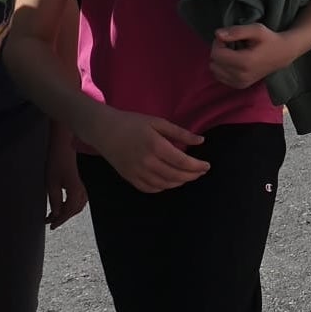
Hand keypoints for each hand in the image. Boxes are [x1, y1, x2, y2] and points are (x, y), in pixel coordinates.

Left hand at [45, 133, 86, 228]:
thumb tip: (56, 215)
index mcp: (75, 192)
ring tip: (56, 216)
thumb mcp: (51, 185)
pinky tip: (64, 206)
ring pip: (77, 206)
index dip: (59, 220)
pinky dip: (71, 206)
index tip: (51, 226)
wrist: (62, 150)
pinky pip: (79, 201)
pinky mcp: (80, 185)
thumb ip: (54, 202)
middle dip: (63, 218)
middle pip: (74, 211)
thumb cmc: (56, 165)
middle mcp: (81, 191)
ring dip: (67, 213)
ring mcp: (82, 188)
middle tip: (51, 222)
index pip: (68, 212)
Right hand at [87, 109, 207, 192]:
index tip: (207, 166)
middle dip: (192, 176)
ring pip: (164, 184)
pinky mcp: (129, 177)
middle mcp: (147, 162)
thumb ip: (180, 133)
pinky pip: (149, 188)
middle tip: (201, 172)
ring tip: (189, 177)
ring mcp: (136, 172)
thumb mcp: (158, 122)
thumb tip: (201, 141)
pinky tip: (170, 182)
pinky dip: (163, 187)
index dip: (197, 166)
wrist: (103, 130)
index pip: (182, 162)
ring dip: (179, 182)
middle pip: (176, 175)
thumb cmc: (132, 122)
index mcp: (156, 146)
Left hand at [209, 24, 295, 89]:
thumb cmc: (270, 40)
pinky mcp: (240, 86)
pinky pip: (220, 77)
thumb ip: (237, 31)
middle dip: (219, 51)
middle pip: (214, 63)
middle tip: (232, 45)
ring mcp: (241, 83)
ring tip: (233, 53)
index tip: (229, 37)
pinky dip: (223, 68)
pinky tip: (234, 62)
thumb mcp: (257, 29)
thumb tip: (218, 34)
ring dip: (221, 60)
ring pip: (215, 71)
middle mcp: (241, 76)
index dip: (218, 43)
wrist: (284, 54)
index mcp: (245, 62)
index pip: (216, 54)